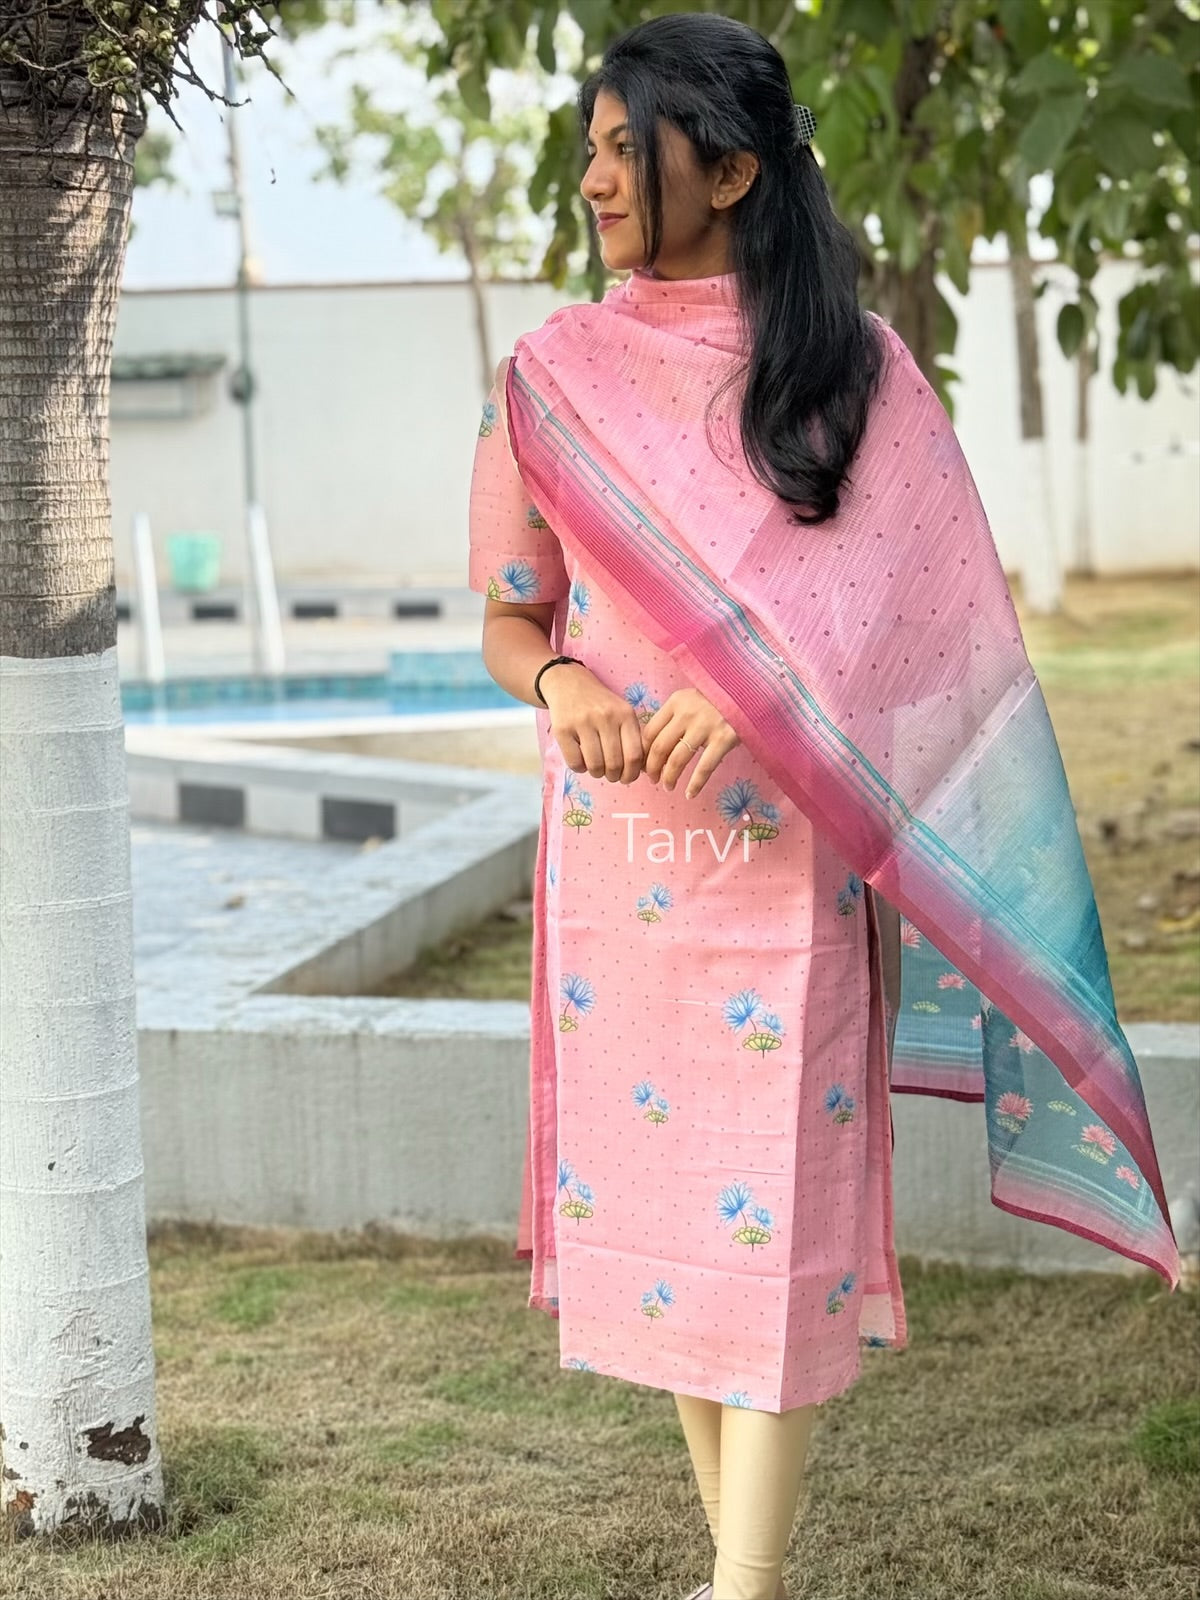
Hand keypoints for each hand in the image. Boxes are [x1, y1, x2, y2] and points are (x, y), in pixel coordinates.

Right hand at [540, 660, 644, 782]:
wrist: (568, 683)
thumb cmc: (600, 705)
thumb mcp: (622, 713)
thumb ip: (633, 738)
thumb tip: (642, 771)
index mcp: (625, 714)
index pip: (634, 755)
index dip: (631, 774)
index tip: (627, 778)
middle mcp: (605, 717)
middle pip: (615, 764)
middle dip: (614, 776)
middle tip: (610, 774)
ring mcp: (582, 722)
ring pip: (595, 766)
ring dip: (597, 773)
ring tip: (596, 766)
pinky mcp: (562, 729)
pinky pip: (575, 763)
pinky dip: (579, 768)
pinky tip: (581, 758)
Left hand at [640, 688, 740, 797]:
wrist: (750, 695)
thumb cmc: (716, 701)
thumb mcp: (690, 700)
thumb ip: (673, 717)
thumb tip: (651, 748)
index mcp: (676, 702)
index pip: (650, 732)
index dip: (644, 752)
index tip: (645, 765)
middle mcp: (687, 713)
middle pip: (659, 747)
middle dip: (653, 768)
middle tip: (653, 780)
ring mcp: (705, 726)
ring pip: (677, 760)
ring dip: (669, 777)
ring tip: (668, 787)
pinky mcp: (724, 739)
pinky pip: (704, 767)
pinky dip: (695, 784)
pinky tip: (690, 794)